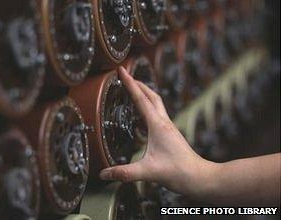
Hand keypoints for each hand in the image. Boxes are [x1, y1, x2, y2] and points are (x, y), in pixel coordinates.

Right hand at [99, 66, 216, 195]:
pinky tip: (143, 117)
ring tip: (134, 90)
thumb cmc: (178, 172)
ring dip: (145, 93)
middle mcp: (164, 122)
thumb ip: (125, 173)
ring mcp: (168, 127)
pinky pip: (158, 114)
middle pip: (151, 95)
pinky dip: (149, 107)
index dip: (129, 83)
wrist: (198, 177)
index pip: (141, 99)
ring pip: (156, 103)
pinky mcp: (170, 133)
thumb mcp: (148, 171)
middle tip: (126, 76)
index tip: (121, 69)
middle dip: (138, 83)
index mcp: (157, 125)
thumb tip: (104, 174)